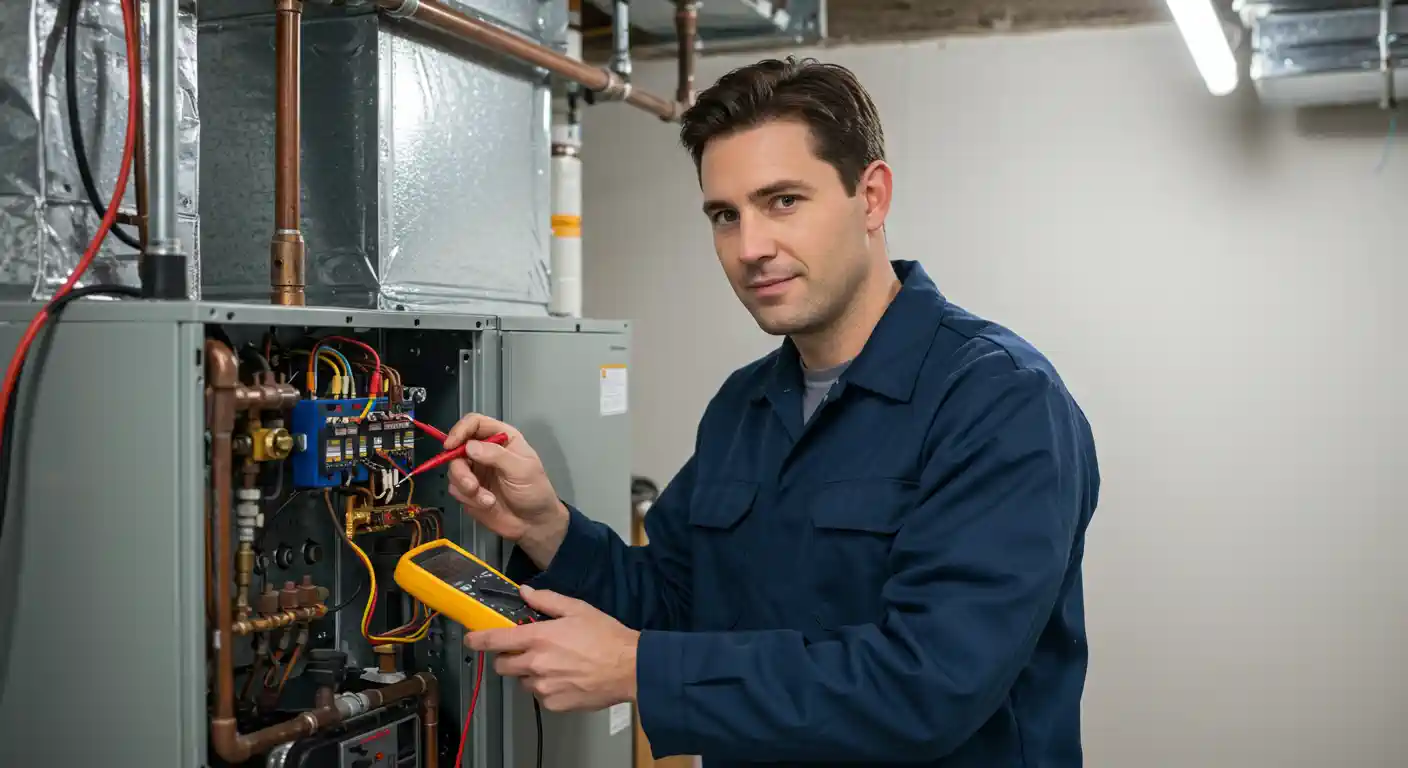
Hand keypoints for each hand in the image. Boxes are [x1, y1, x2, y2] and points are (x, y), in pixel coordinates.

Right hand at [444, 413, 567, 560]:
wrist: (533, 524)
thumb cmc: (535, 491)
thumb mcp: (522, 470)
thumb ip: (496, 455)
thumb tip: (470, 446)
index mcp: (502, 438)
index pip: (474, 423)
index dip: (460, 430)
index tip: (451, 445)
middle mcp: (485, 451)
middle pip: (457, 448)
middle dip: (460, 469)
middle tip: (472, 485)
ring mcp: (476, 471)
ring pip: (454, 470)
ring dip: (466, 486)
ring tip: (486, 500)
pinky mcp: (469, 490)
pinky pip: (455, 489)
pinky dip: (468, 499)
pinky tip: (486, 504)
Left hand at [465, 586, 638, 712]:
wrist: (630, 668)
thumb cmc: (606, 637)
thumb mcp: (577, 609)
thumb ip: (547, 600)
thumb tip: (525, 593)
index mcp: (538, 638)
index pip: (495, 640)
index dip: (478, 639)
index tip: (471, 638)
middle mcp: (536, 664)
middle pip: (502, 666)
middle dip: (508, 658)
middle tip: (527, 650)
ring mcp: (544, 687)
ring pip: (522, 681)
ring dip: (530, 673)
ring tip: (555, 664)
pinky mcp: (554, 703)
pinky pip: (540, 695)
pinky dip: (547, 687)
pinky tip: (566, 677)